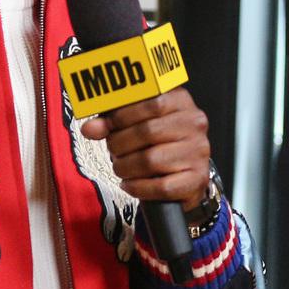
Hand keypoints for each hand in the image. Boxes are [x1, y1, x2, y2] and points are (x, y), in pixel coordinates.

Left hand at [80, 90, 212, 213]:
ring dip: (126, 167)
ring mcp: (198, 152)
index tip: (105, 127)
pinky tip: (130, 184)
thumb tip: (90, 128)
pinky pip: (160, 186)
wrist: (184, 177)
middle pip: (147, 131)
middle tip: (113, 151)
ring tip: (121, 168)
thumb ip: (112, 123)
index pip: (150, 102)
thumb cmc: (158, 145)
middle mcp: (194, 124)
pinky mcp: (197, 179)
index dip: (122, 116)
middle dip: (120, 144)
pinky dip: (138, 187)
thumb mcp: (136, 126)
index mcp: (181, 102)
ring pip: (151, 160)